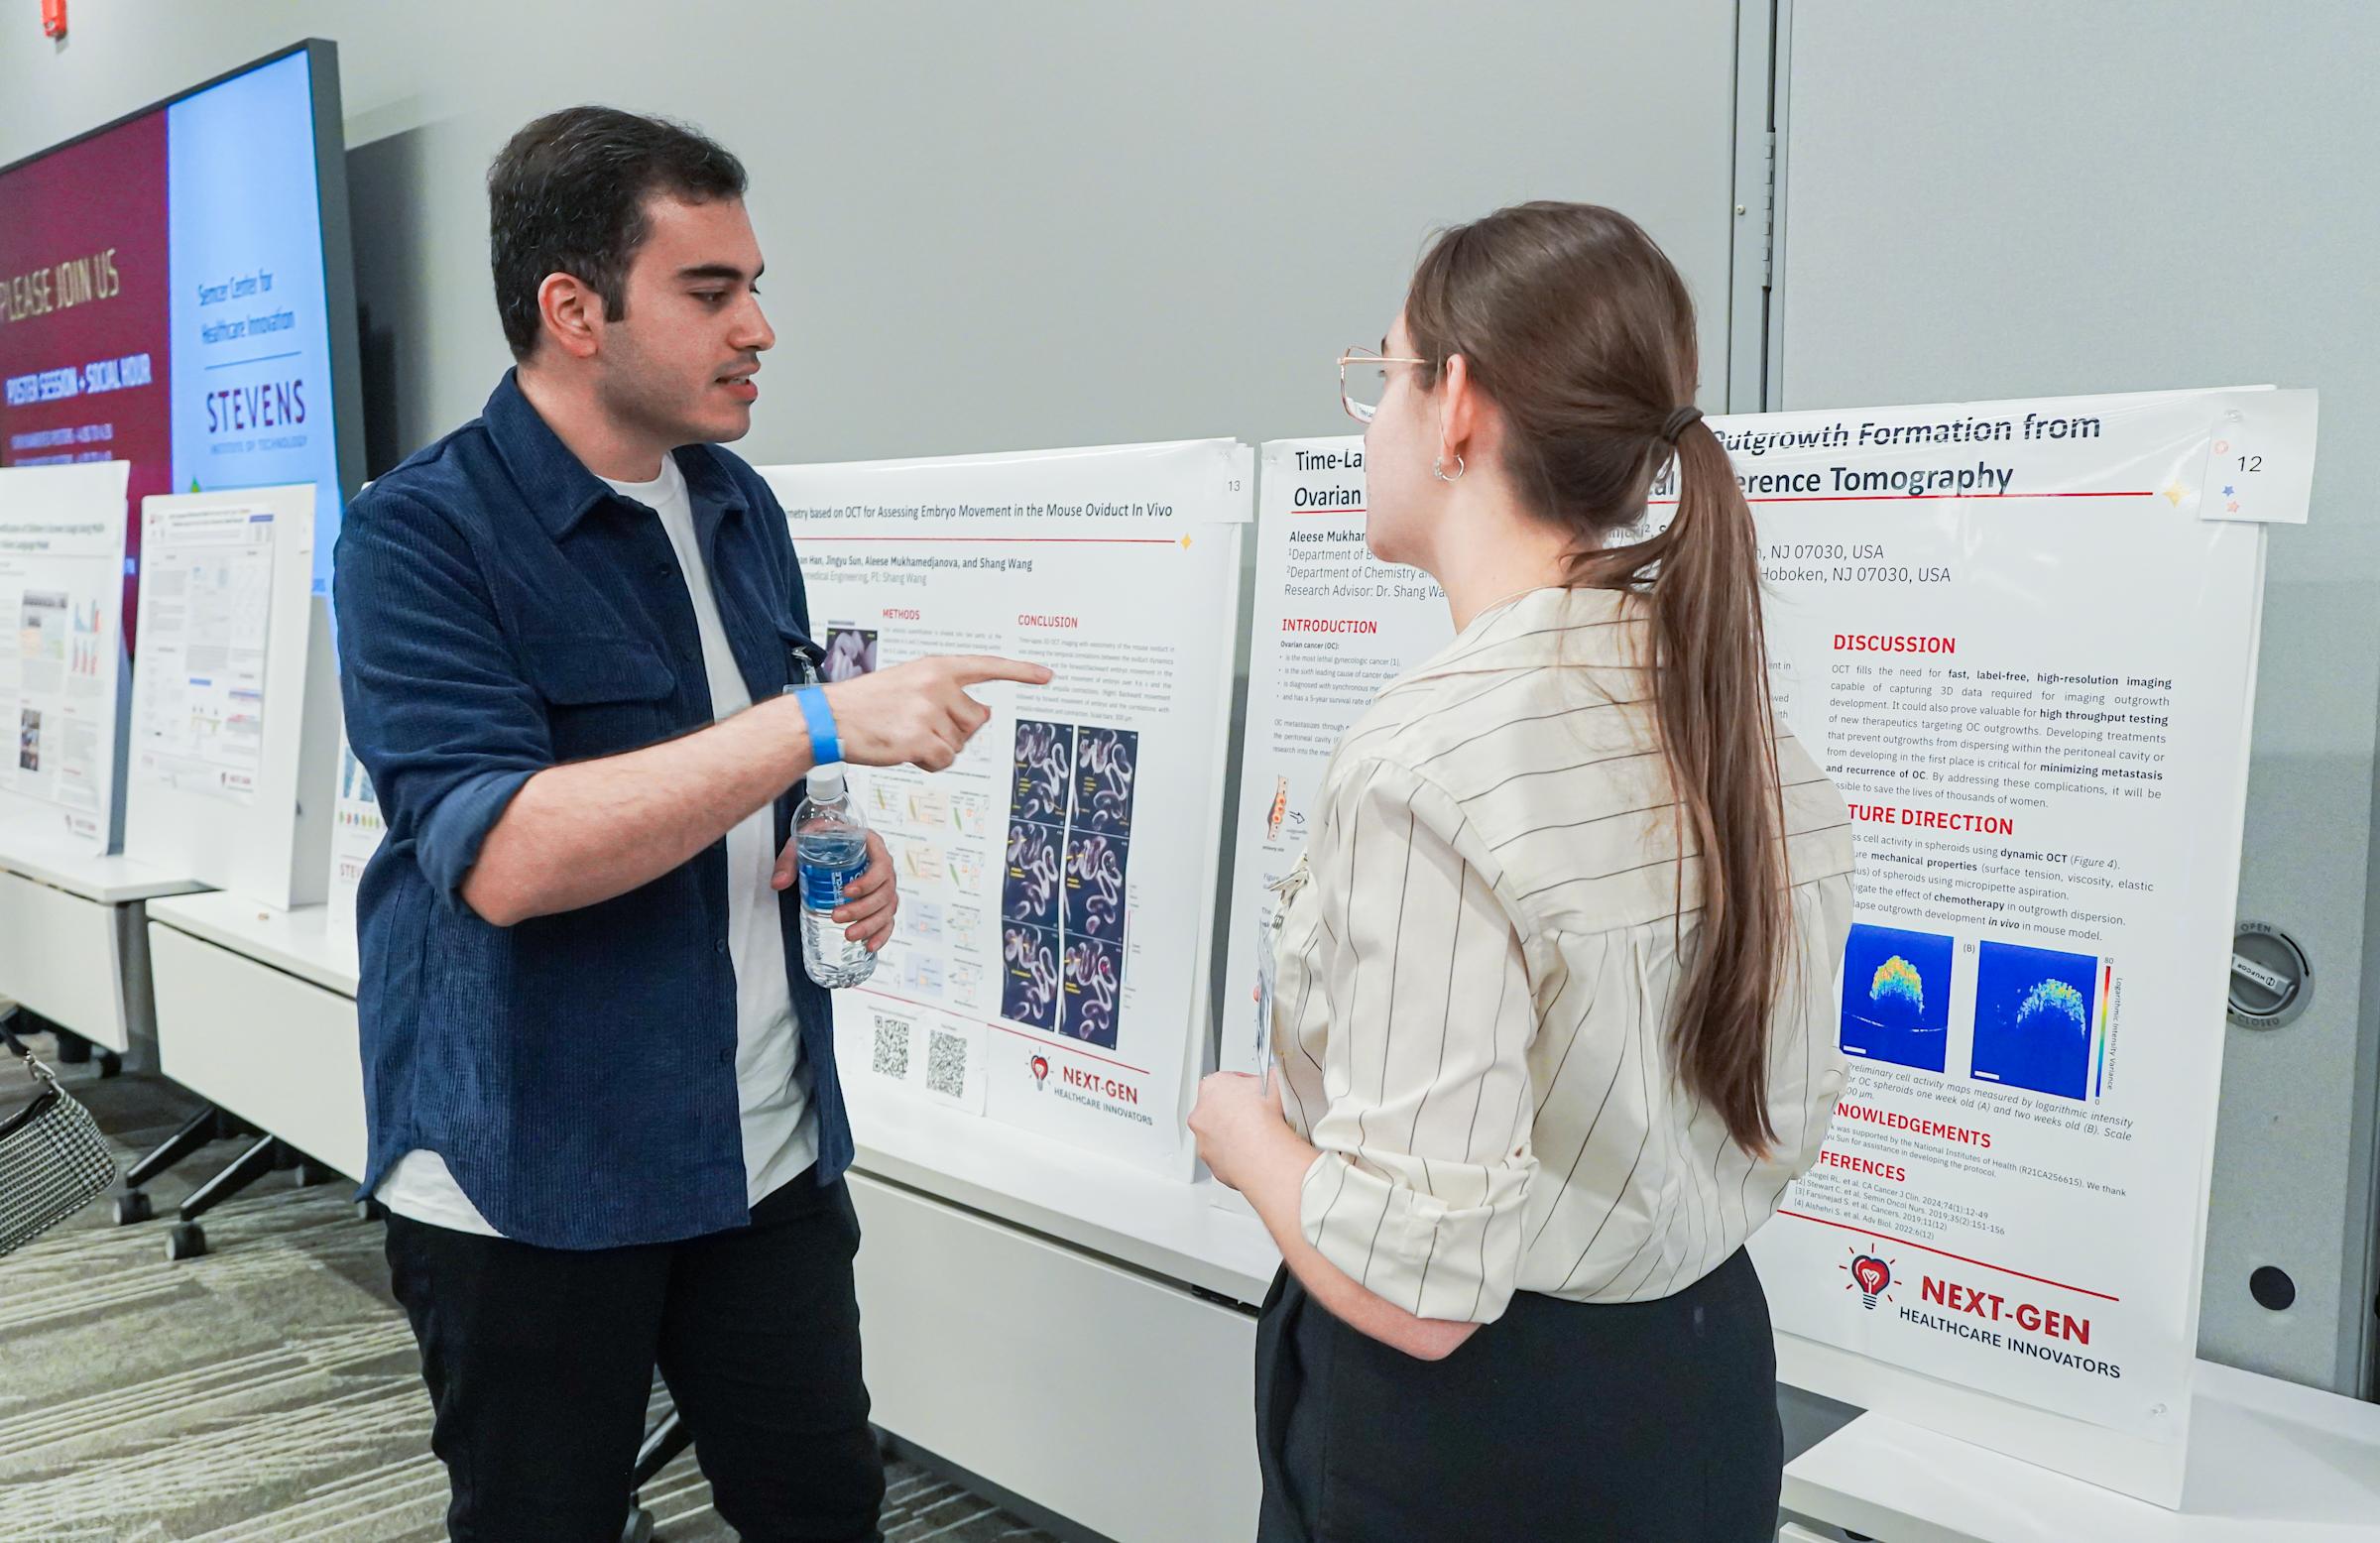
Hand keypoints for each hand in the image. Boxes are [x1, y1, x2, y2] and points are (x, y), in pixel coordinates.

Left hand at [774, 828, 896, 950]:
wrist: (831, 842)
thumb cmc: (824, 838)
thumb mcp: (805, 841)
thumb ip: (790, 860)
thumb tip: (779, 883)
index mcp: (872, 847)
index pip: (881, 866)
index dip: (868, 881)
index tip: (847, 891)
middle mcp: (883, 868)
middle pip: (884, 892)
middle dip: (862, 909)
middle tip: (837, 916)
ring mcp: (884, 887)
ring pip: (887, 909)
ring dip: (870, 925)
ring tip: (849, 935)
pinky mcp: (881, 903)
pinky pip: (888, 920)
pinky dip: (882, 935)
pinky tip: (869, 945)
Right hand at [822, 655, 1051, 771]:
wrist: (830, 717)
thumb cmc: (868, 704)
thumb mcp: (910, 684)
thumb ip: (948, 694)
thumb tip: (985, 713)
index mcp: (936, 667)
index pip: (987, 666)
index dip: (1020, 672)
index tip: (1046, 675)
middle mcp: (937, 685)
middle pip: (977, 720)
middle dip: (955, 730)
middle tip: (920, 726)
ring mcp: (929, 712)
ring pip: (960, 744)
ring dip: (939, 748)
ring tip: (906, 735)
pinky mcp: (920, 739)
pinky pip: (945, 760)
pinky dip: (929, 763)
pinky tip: (905, 750)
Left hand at [1189, 1070, 1294, 1192]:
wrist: (1262, 1155)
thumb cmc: (1264, 1119)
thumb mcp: (1275, 1082)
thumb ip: (1270, 1076)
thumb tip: (1275, 1075)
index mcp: (1212, 1086)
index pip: (1229, 1081)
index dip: (1247, 1087)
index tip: (1258, 1094)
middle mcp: (1200, 1112)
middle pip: (1220, 1107)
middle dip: (1236, 1110)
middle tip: (1258, 1115)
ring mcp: (1202, 1139)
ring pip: (1218, 1132)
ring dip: (1233, 1133)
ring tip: (1257, 1136)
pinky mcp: (1209, 1160)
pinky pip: (1222, 1154)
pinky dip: (1234, 1153)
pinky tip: (1252, 1152)